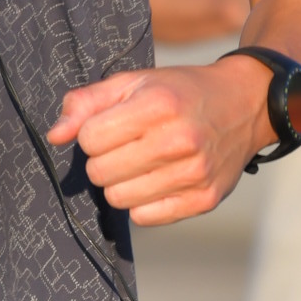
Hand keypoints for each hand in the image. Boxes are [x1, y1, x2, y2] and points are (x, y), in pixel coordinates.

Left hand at [49, 56, 272, 222]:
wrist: (246, 104)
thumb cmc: (180, 92)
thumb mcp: (134, 82)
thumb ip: (87, 103)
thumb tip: (54, 135)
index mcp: (158, 104)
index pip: (89, 139)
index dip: (93, 133)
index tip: (113, 126)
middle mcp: (178, 140)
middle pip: (100, 172)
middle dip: (103, 160)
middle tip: (126, 147)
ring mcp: (194, 173)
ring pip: (119, 199)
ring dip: (121, 183)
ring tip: (141, 164)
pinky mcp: (204, 199)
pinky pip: (145, 218)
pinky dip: (143, 203)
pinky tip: (158, 181)